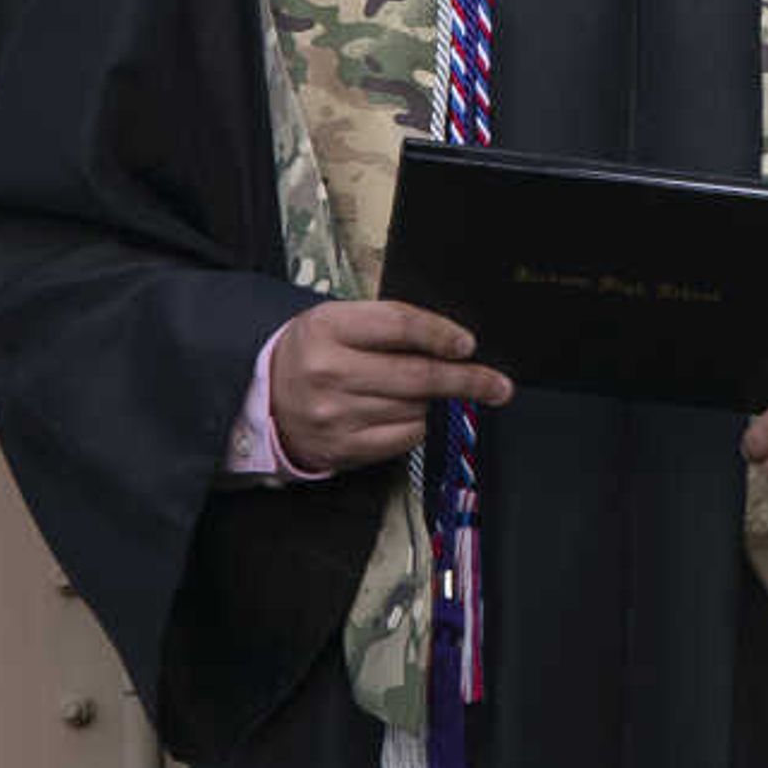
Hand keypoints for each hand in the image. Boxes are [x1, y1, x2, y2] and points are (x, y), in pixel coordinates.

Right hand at [267, 299, 508, 473]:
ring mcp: (334, 414)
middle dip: (467, 380)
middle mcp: (327, 371)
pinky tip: (421, 415)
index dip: (441, 334)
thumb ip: (393, 325)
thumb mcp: (342, 321)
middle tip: (498, 385)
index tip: (468, 345)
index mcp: (327, 327)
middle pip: (416, 375)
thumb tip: (457, 343)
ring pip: (415, 408)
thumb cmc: (319, 351)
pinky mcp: (342, 447)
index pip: (399, 325)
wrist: (268, 396)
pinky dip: (422, 425)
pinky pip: (404, 437)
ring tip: (449, 395)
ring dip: (442, 403)